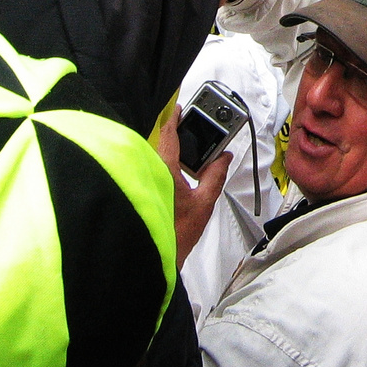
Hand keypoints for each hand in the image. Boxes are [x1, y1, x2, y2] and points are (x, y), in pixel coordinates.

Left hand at [156, 106, 231, 269]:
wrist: (156, 259)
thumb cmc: (176, 236)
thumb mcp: (204, 203)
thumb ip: (215, 176)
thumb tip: (224, 158)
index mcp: (164, 169)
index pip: (167, 134)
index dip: (174, 117)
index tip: (181, 107)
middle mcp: (149, 171)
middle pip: (161, 143)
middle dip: (175, 135)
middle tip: (190, 129)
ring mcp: (143, 180)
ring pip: (155, 157)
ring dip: (170, 152)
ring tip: (188, 153)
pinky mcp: (141, 190)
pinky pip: (152, 169)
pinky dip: (164, 165)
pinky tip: (178, 173)